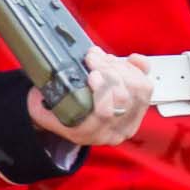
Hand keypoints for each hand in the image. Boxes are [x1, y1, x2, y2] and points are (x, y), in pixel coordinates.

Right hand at [25, 49, 152, 146]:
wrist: (72, 117)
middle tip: (93, 56)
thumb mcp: (43, 108)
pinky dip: (141, 68)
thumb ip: (41, 104)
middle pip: (124, 98)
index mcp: (89, 133)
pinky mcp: (140, 105)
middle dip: (109, 70)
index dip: (103, 90)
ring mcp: (131, 119)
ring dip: (121, 67)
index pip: (106, 114)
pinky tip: (131, 59)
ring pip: (139, 90)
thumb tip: (40, 92)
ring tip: (103, 58)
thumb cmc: (58, 110)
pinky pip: (148, 85)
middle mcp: (113, 130)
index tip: (92, 73)